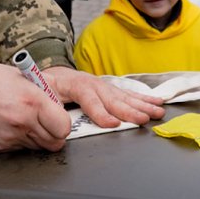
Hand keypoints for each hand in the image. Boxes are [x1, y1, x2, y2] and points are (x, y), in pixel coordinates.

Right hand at [0, 59, 72, 151]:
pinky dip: (18, 139)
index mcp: (31, 100)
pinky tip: (7, 123)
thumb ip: (42, 90)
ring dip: (36, 137)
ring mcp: (9, 137)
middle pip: (54, 143)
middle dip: (53, 134)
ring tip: (23, 120)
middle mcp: (22, 121)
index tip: (58, 117)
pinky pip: (18, 148)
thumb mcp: (18, 75)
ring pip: (37, 147)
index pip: (64, 127)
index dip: (63, 123)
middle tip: (46, 122)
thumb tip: (57, 100)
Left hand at [42, 66, 164, 127]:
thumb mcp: (42, 93)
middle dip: (130, 111)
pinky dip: (145, 99)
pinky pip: (130, 94)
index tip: (112, 124)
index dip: (101, 113)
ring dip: (143, 106)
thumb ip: (50, 106)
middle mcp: (94, 84)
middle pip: (113, 99)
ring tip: (157, 112)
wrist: (53, 74)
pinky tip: (157, 102)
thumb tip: (60, 124)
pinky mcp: (111, 90)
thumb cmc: (48, 86)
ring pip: (126, 97)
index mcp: (75, 85)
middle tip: (144, 119)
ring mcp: (105, 86)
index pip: (90, 99)